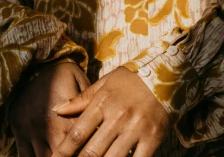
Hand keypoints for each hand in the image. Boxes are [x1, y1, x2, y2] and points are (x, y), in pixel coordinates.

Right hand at [8, 60, 90, 156]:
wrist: (27, 69)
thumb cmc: (57, 75)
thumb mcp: (77, 79)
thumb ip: (89, 100)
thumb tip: (100, 120)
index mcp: (67, 116)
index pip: (81, 142)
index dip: (86, 147)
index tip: (92, 146)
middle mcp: (49, 128)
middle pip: (63, 153)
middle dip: (72, 154)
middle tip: (79, 151)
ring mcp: (32, 133)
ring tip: (64, 154)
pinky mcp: (20, 135)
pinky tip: (47, 155)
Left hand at [50, 65, 171, 156]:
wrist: (167, 74)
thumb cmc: (131, 80)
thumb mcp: (106, 83)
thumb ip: (82, 98)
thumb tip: (57, 110)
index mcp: (103, 103)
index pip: (77, 133)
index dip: (62, 152)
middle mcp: (117, 117)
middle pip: (91, 152)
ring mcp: (135, 129)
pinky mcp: (152, 139)